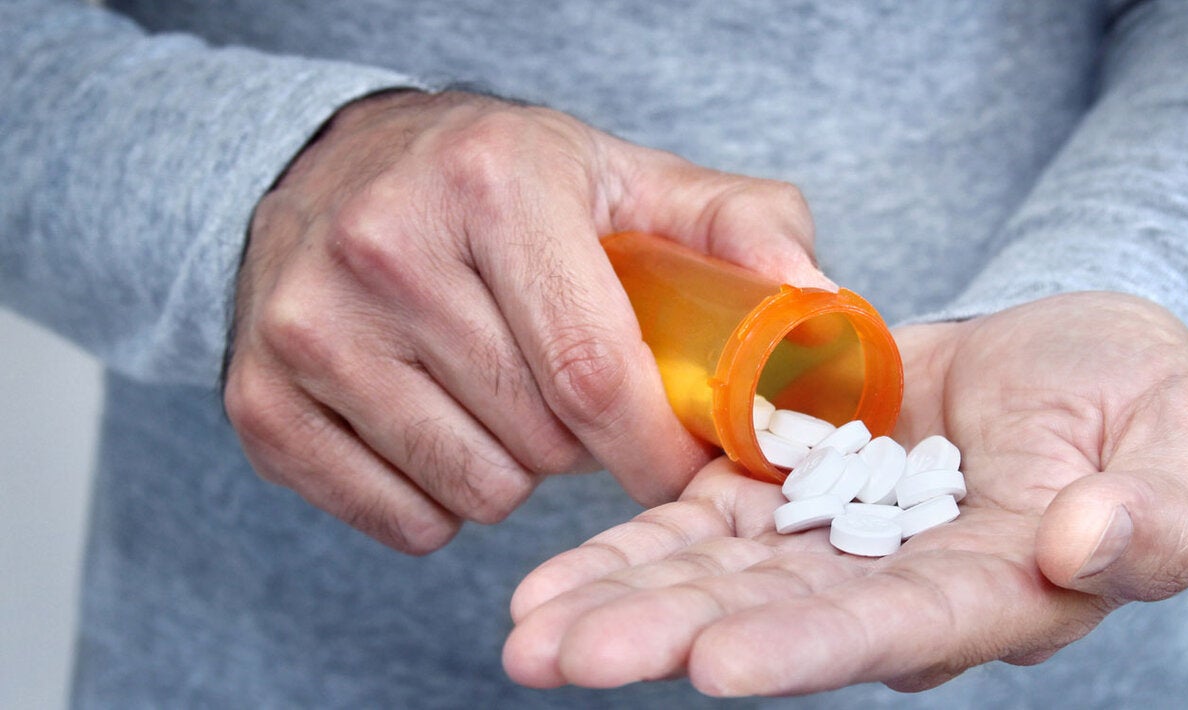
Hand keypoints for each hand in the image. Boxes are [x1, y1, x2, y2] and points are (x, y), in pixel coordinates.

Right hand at [223, 91, 828, 553]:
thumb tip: (817, 302)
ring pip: (473, 490)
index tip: (687, 467)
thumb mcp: (625, 176)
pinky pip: (400, 520)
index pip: (592, 369)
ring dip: (517, 471)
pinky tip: (444, 426)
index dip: (656, 445)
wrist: (335, 170)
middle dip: (587, 446)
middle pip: (538, 439)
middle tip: (579, 396)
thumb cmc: (502, 183)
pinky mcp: (261, 401)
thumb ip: (738, 228)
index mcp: (492, 184)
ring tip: (508, 399)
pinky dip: (443, 499)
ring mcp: (308, 329)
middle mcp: (384, 249)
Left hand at [502, 292, 1187, 694]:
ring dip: (622, 602)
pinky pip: (701, 523)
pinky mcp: (790, 489)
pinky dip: (632, 546)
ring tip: (526, 631)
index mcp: (994, 592)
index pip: (895, 628)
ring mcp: (833, 543)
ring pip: (717, 581)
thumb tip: (1085, 544)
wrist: (1065, 353)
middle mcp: (897, 588)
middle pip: (773, 622)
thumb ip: (1158, 511)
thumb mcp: (1183, 438)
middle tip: (561, 658)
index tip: (717, 664)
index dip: (808, 647)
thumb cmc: (1136, 396)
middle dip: (668, 638)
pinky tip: (553, 577)